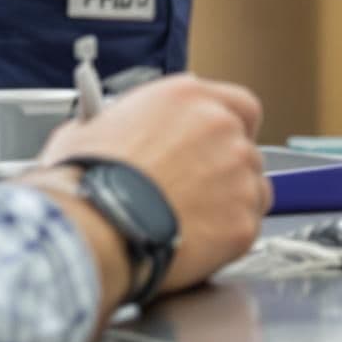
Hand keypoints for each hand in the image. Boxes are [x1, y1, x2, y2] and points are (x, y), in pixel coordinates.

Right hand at [35, 76, 269, 299]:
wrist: (95, 228)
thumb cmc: (87, 182)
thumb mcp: (90, 127)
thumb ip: (123, 122)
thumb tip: (112, 130)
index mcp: (187, 98)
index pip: (238, 104)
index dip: (232, 126)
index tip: (221, 143)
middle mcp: (221, 128)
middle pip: (245, 148)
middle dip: (224, 169)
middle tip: (194, 191)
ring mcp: (238, 174)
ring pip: (253, 188)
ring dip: (230, 202)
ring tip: (192, 221)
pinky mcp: (242, 220)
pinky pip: (248, 226)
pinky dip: (229, 237)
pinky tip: (197, 243)